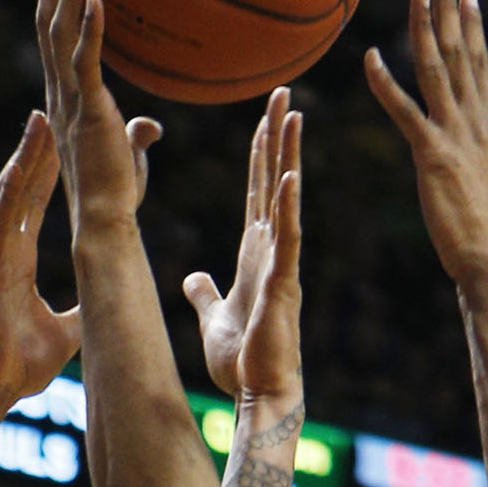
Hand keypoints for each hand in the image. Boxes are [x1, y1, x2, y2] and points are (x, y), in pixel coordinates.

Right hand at [0, 110, 79, 404]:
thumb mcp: (65, 332)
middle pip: (21, 190)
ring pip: (6, 197)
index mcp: (19, 261)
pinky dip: (7, 194)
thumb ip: (81, 313)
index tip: (61, 141)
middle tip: (50, 112)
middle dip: (36, 152)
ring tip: (37, 122)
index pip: (35, 206)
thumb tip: (106, 306)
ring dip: (22, 160)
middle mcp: (3, 251)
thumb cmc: (21, 365)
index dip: (47, 173)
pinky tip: (17, 168)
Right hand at [36, 0, 160, 234]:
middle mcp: (60, 91)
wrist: (106, 221)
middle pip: (48, 19)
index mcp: (66, 95)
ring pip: (59, 31)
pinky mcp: (88, 112)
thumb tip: (151, 124)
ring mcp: (70, 100)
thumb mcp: (127, 153)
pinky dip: (89, 28)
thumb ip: (136, 133)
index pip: (54, 34)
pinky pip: (87, 62)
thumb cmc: (116, 193)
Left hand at [183, 87, 303, 406]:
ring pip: (286, 200)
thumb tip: (193, 277)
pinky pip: (288, 240)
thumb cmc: (243, 360)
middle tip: (284, 93)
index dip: (262, 153)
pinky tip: (289, 177)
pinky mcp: (283, 285)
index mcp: (256, 253)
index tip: (267, 115)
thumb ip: (205, 293)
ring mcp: (282, 264)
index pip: (259, 191)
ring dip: (289, 157)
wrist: (261, 393)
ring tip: (293, 115)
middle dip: (279, 137)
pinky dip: (287, 208)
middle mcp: (273, 250)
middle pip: (275, 181)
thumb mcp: (213, 317)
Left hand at [365, 0, 487, 289]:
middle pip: (461, 51)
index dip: (471, 23)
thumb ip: (475, 146)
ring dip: (425, 25)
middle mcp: (477, 121)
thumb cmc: (482, 227)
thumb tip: (473, 133)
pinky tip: (369, 58)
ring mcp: (456, 135)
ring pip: (438, 69)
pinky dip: (387, 83)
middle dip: (449, 6)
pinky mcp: (433, 155)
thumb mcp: (484, 175)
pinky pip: (406, 111)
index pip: (480, 62)